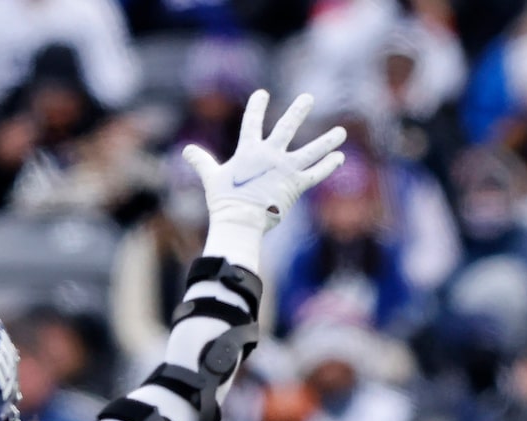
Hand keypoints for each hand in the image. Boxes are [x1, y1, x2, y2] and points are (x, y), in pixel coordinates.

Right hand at [183, 90, 346, 233]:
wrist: (240, 220)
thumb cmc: (224, 201)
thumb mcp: (211, 177)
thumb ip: (201, 161)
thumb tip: (185, 151)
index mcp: (249, 151)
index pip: (252, 122)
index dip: (256, 107)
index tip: (262, 94)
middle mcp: (270, 155)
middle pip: (287, 127)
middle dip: (298, 111)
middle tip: (308, 98)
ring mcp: (285, 169)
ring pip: (311, 151)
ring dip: (327, 141)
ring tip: (341, 131)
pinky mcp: (296, 186)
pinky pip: (315, 174)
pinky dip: (328, 166)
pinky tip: (339, 157)